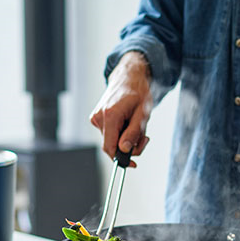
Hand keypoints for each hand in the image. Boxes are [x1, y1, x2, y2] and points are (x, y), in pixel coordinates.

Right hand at [90, 52, 152, 167]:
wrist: (129, 76)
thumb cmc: (138, 92)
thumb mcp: (142, 114)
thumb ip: (133, 133)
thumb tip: (124, 150)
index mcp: (110, 116)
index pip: (110, 148)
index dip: (121, 159)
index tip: (132, 164)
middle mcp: (99, 118)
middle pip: (112, 146)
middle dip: (129, 147)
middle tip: (143, 138)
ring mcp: (96, 118)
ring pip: (111, 140)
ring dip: (126, 139)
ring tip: (136, 125)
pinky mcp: (96, 118)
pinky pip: (109, 133)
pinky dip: (120, 133)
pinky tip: (127, 122)